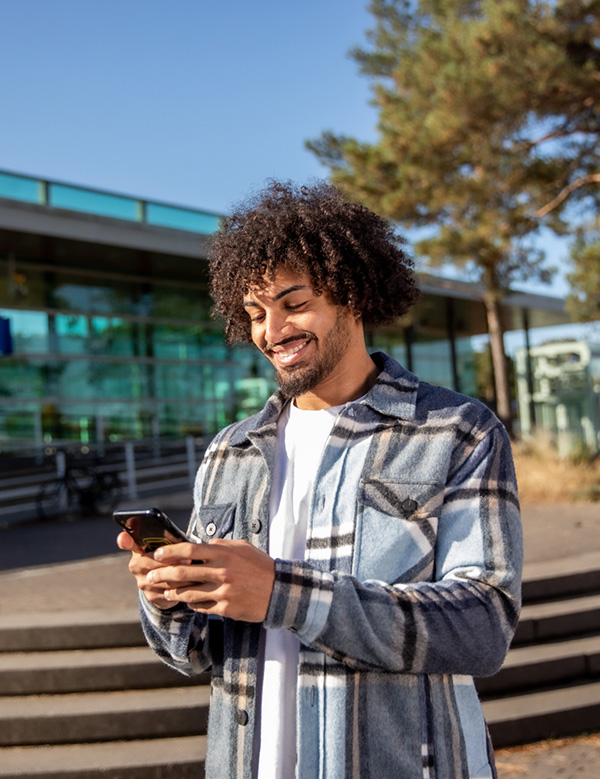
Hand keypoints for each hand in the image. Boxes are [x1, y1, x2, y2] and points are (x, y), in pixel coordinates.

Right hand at [117, 531, 187, 609]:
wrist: (167, 583)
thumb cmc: (170, 557)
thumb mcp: (169, 546)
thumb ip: (170, 540)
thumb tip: (179, 537)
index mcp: (139, 549)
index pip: (128, 543)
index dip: (125, 541)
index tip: (123, 538)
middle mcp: (136, 565)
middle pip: (151, 562)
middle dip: (171, 560)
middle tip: (187, 560)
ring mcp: (142, 582)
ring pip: (162, 578)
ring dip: (180, 575)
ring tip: (194, 571)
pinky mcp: (151, 596)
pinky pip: (168, 592)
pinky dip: (182, 587)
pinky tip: (192, 583)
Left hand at [146, 538, 275, 622]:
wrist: (279, 591)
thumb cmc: (260, 566)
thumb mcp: (242, 547)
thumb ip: (220, 545)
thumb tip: (201, 544)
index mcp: (223, 554)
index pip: (189, 549)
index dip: (170, 552)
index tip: (157, 554)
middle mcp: (221, 572)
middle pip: (182, 572)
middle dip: (161, 574)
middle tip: (149, 577)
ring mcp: (222, 592)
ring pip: (188, 592)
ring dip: (172, 592)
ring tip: (165, 591)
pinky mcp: (225, 608)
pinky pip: (201, 606)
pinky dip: (191, 603)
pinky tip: (186, 601)